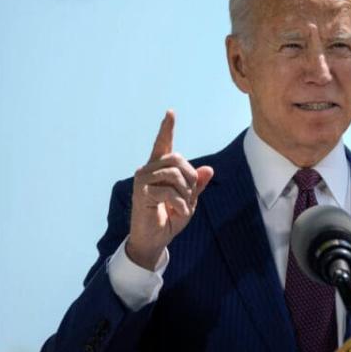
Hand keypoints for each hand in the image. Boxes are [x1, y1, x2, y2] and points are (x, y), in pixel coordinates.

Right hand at [127, 110, 213, 268]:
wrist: (154, 239)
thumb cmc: (169, 218)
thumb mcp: (189, 201)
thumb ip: (197, 185)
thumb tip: (209, 169)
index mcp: (159, 169)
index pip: (163, 144)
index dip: (167, 128)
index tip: (170, 112)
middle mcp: (148, 170)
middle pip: (177, 159)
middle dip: (190, 176)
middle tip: (190, 194)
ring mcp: (142, 180)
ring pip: (174, 175)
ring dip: (185, 193)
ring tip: (182, 206)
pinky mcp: (141, 193)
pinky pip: (169, 192)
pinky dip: (180, 204)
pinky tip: (177, 212)